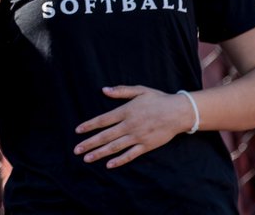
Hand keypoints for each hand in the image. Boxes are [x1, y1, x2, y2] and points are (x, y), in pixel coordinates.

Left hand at [73, 85, 193, 167]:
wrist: (179, 112)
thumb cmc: (158, 99)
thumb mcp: (139, 90)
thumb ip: (121, 91)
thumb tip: (104, 90)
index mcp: (125, 111)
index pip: (102, 120)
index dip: (89, 126)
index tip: (77, 131)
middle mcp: (129, 125)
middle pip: (105, 136)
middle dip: (89, 143)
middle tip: (76, 150)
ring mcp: (137, 137)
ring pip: (114, 147)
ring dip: (99, 153)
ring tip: (87, 158)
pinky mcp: (146, 145)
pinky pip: (130, 155)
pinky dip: (119, 160)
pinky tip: (109, 165)